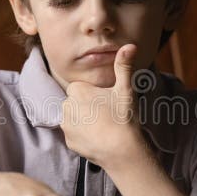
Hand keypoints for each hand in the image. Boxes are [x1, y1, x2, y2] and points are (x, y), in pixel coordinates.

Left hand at [61, 43, 143, 167]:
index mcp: (77, 91)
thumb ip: (124, 66)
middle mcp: (67, 107)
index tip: (106, 103)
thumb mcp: (125, 89)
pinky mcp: (69, 142)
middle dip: (88, 107)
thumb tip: (130, 45)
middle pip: (77, 103)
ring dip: (84, 121)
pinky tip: (98, 138)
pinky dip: (84, 137)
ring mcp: (66, 126)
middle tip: (107, 115)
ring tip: (103, 127)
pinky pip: (75, 135)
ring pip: (74, 119)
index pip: (81, 89)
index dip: (94, 95)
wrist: (121, 150)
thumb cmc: (123, 117)